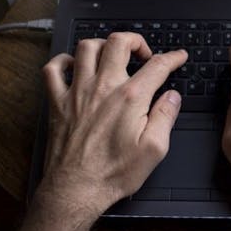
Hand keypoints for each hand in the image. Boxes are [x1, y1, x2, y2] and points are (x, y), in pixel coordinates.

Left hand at [40, 33, 187, 223]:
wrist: (76, 190)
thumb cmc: (113, 173)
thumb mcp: (154, 150)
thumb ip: (166, 116)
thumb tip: (172, 96)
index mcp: (130, 98)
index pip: (157, 66)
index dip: (172, 57)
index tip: (178, 57)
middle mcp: (102, 87)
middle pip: (118, 42)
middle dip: (136, 41)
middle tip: (143, 54)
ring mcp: (76, 92)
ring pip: (86, 47)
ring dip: (103, 45)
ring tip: (112, 56)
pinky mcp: (57, 102)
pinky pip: (53, 69)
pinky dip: (63, 61)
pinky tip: (74, 67)